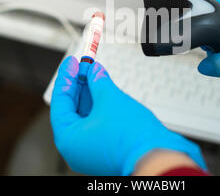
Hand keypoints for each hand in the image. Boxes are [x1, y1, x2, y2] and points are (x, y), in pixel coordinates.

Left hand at [50, 56, 205, 175]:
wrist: (159, 157)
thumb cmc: (131, 136)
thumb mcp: (110, 99)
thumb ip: (97, 81)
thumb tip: (93, 71)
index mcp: (68, 139)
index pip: (60, 102)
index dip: (66, 78)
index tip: (71, 62)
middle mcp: (76, 148)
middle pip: (72, 110)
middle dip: (79, 85)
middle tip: (84, 65)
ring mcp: (91, 151)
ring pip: (86, 117)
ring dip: (90, 94)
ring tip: (95, 73)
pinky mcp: (106, 150)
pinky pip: (97, 124)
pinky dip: (99, 107)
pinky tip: (104, 90)